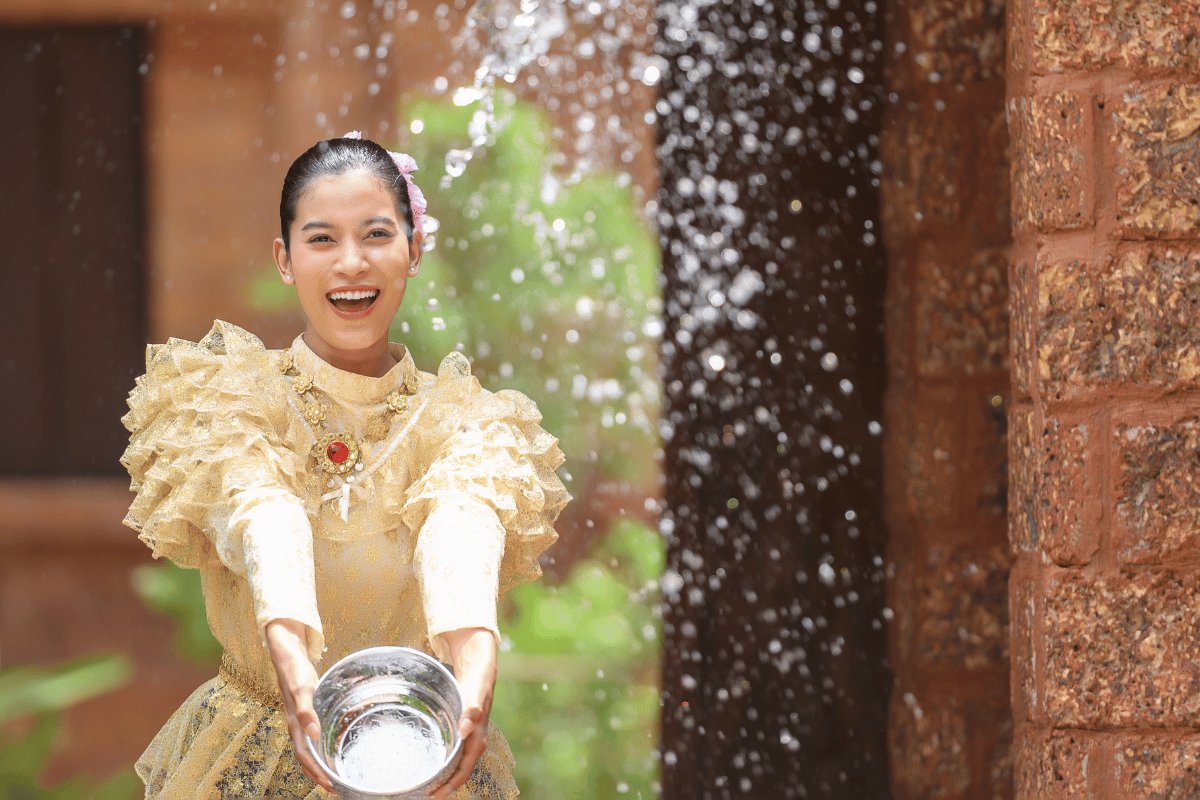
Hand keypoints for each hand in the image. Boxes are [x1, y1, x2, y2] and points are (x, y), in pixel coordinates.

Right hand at [265, 618, 333, 792]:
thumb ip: (307, 711)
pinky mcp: (306, 710)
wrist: (288, 654)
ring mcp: (300, 718)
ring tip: (333, 772)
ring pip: (308, 747)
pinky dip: (320, 745)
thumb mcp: (303, 690)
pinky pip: (312, 734)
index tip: (329, 784)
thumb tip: (314, 735)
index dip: (316, 772)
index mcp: (295, 724)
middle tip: (335, 786)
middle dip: (318, 773)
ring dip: (319, 762)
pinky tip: (330, 744)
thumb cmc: (295, 671)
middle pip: (306, 757)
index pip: (305, 756)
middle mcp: (297, 725)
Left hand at [430, 628, 496, 797]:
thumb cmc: (478, 683)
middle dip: (443, 787)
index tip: (432, 796)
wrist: (480, 671)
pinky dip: (441, 761)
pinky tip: (429, 760)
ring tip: (424, 784)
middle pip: (458, 773)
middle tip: (423, 795)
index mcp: (477, 740)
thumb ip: (472, 711)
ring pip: (454, 765)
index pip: (463, 772)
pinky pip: (451, 753)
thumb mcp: (476, 694)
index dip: (448, 786)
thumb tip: (464, 729)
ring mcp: (467, 739)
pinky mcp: (460, 732)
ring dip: (441, 776)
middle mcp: (472, 743)